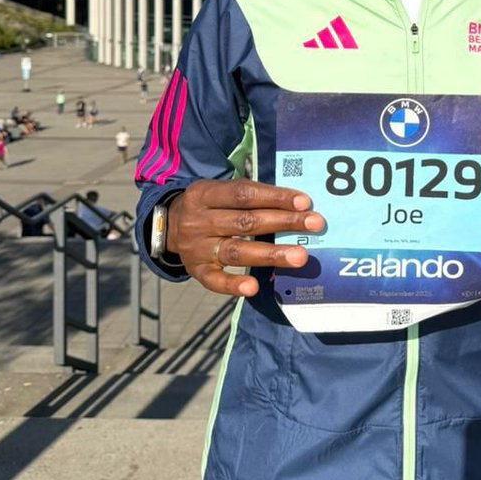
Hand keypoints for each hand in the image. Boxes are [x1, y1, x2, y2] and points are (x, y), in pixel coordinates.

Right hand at [166, 178, 324, 297]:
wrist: (165, 226)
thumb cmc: (208, 206)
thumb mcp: (217, 191)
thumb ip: (247, 196)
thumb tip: (296, 204)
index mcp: (204, 193)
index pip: (243, 194)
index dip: (275, 197)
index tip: (305, 202)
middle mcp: (198, 220)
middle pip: (245, 222)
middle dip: (283, 222)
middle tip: (316, 225)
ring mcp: (196, 247)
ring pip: (236, 251)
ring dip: (271, 254)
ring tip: (300, 256)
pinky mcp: (196, 270)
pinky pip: (214, 280)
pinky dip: (233, 285)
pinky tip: (253, 288)